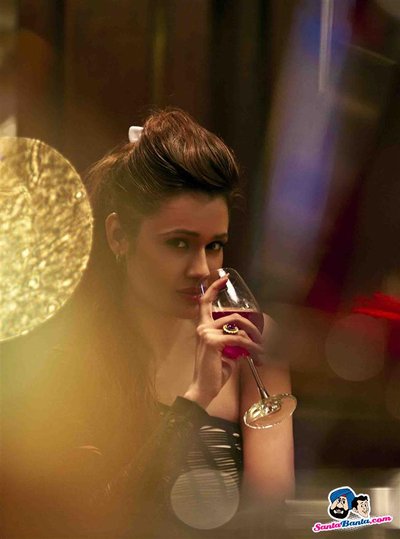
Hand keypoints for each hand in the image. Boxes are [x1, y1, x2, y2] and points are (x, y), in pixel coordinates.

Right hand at [184, 275, 263, 408]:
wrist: (203, 389)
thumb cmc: (214, 372)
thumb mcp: (225, 352)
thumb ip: (232, 340)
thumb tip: (248, 339)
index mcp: (203, 327)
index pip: (205, 302)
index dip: (215, 288)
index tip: (224, 278)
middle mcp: (202, 327)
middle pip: (233, 315)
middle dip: (252, 327)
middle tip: (262, 340)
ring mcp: (206, 333)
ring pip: (239, 328)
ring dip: (255, 340)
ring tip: (262, 352)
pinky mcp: (213, 342)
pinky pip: (239, 339)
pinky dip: (252, 347)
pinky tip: (258, 355)